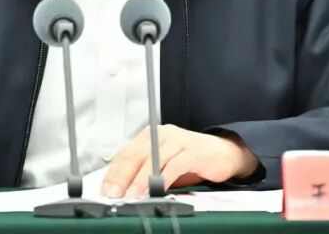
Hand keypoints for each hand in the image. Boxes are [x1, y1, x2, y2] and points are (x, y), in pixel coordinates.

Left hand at [100, 125, 259, 198]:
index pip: (125, 153)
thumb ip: (144, 172)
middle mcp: (161, 135)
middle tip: (113, 193)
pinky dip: (164, 178)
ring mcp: (177, 141)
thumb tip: (122, 189)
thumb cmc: (191, 159)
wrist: (223, 153)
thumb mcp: (163, 164)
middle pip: (135, 155)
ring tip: (132, 194)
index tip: (105, 189)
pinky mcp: (192, 151)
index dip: (113, 172)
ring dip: (140, 179)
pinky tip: (158, 188)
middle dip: (122, 176)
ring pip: (153, 160)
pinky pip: (175, 165)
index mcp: (150, 137)